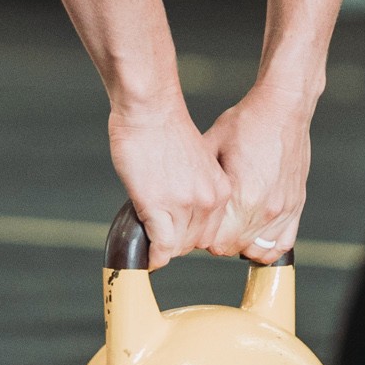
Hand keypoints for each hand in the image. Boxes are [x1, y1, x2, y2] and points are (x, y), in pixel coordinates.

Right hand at [108, 94, 240, 267]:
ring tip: (148, 236)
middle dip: (176, 241)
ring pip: (178, 247)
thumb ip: (196, 189)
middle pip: (196, 242)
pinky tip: (143, 253)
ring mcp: (185, 204)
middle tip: (157, 232)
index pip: (211, 231)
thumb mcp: (196, 163)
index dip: (190, 234)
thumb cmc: (165, 129)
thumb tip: (183, 211)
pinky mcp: (159, 206)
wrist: (150, 110)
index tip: (175, 231)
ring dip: (161, 246)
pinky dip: (151, 254)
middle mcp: (209, 199)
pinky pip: (161, 246)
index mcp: (221, 188)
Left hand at [209, 83, 314, 261]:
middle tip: (212, 222)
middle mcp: (265, 209)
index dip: (202, 235)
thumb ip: (200, 180)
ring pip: (257, 250)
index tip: (198, 222)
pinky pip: (283, 244)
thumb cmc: (247, 122)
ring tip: (232, 226)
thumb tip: (181, 198)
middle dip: (219, 239)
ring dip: (241, 243)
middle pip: (232, 248)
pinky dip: (268, 245)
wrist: (283, 108)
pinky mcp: (296, 206)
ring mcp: (283, 210)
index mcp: (242, 197)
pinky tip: (256, 233)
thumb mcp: (211, 147)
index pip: (215, 242)